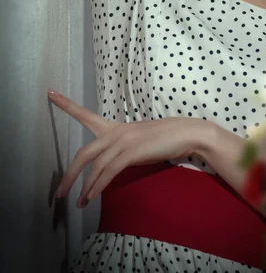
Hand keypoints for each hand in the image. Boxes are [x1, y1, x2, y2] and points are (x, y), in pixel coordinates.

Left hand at [47, 89, 206, 207]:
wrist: (185, 133)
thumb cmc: (161, 138)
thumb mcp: (136, 141)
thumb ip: (119, 150)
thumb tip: (107, 168)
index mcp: (113, 127)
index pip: (84, 114)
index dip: (65, 104)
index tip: (49, 93)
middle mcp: (115, 131)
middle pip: (83, 153)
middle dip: (68, 175)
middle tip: (58, 194)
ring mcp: (123, 141)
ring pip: (95, 166)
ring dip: (84, 187)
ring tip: (78, 203)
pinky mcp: (132, 152)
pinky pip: (109, 171)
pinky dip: (98, 186)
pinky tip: (91, 197)